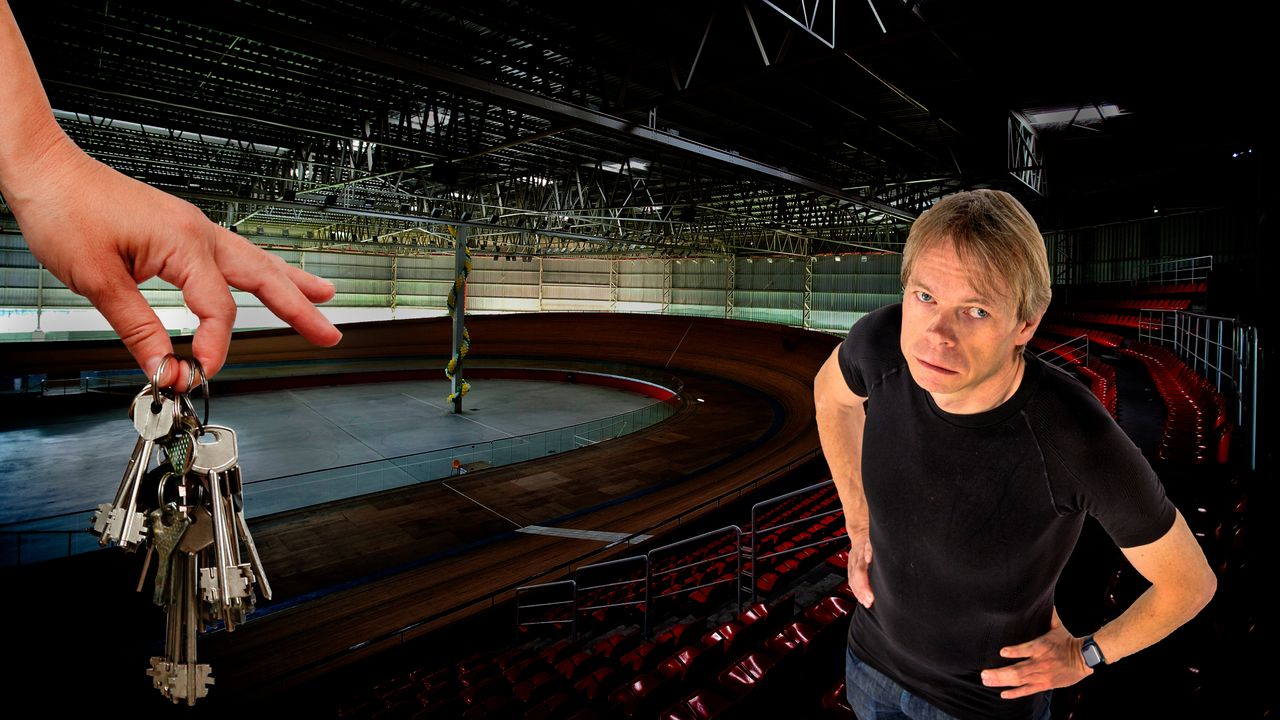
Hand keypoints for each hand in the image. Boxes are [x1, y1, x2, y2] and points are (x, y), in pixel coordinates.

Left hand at [8, 131, 341, 387]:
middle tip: (328, 332)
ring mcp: (192, 227)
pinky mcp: (180, 228)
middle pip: (264, 278)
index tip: (197, 373)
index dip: (214, 347)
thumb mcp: (97, 280)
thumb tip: (163, 366)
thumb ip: (137, 329)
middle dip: (299, 308)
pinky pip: (233, 253)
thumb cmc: (65, 209)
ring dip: (291, 283)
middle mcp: (198, 232)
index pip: (218, 309)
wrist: (44, 169)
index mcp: (184, 243)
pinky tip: (269, 277)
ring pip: (256, 261)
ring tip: (322, 297)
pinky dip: (260, 269)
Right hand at [846, 526, 873, 607]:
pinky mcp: (851, 567)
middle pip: (855, 578)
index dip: (864, 585)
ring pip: (852, 580)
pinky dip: (856, 590)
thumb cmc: (871, 537)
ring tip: (866, 603)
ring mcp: (852, 563)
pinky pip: (851, 580)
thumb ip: (871, 548)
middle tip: (869, 602)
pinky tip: (861, 598)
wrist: (861, 532)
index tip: (871, 596)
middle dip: (862, 592)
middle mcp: (855, 559)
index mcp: (860, 552)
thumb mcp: (874, 540)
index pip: (860, 571)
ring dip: (859, 593)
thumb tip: (869, 557)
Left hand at [981, 613, 1090, 699]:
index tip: (1002, 651)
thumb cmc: (1068, 640)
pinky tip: (1002, 693)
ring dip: (1001, 681)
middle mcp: (1040, 662)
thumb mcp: (1057, 625)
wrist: (1084, 658)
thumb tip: (1040, 596)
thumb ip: (1047, 614)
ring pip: (1019, 680)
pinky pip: (1028, 690)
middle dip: (999, 673)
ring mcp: (1042, 675)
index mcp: (1042, 646)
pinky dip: (1015, 693)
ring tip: (986, 680)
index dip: (1014, 651)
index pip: (1027, 649)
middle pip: (1018, 669)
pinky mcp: (1045, 684)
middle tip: (983, 673)